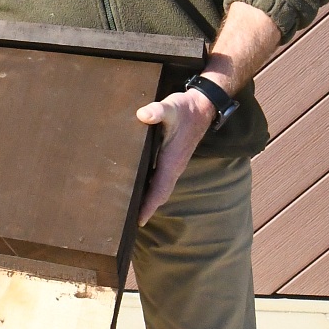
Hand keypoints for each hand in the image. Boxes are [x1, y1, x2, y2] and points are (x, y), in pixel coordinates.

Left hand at [134, 83, 215, 224]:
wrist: (202, 106)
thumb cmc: (185, 108)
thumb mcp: (171, 107)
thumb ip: (157, 111)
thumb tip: (143, 114)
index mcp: (171, 162)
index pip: (159, 190)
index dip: (148, 206)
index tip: (138, 222)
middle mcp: (173, 167)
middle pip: (157, 194)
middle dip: (144, 208)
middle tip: (127, 222)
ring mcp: (173, 164)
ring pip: (158, 187)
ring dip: (146, 199)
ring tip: (128, 209)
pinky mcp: (171, 159)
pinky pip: (159, 179)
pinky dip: (148, 187)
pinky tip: (136, 186)